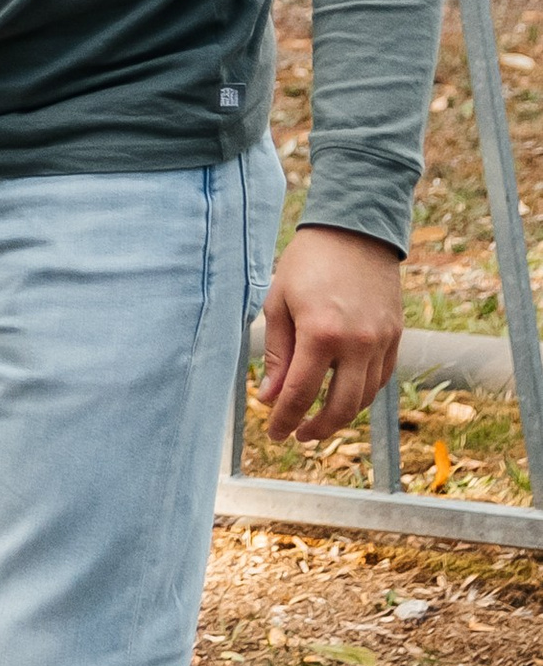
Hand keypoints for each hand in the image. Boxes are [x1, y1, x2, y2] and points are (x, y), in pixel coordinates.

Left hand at [256, 224, 403, 443]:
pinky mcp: (396, 335)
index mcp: (320, 333)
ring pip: (364, 397)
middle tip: (298, 435)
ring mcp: (381, 341)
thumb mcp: (279, 302)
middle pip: (340, 407)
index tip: (275, 433)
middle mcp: (356, 343)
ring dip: (341, 415)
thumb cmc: (307, 262)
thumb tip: (270, 398)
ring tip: (319, 419)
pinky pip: (381, 378)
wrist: (355, 230)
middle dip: (317, 429)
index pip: (300, 394)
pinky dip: (362, 393)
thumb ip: (277, 355)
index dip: (285, 420)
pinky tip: (344, 395)